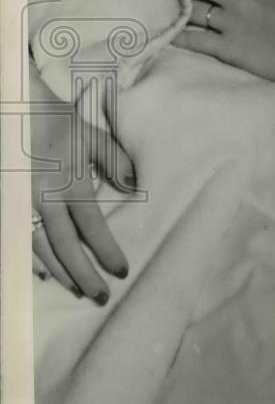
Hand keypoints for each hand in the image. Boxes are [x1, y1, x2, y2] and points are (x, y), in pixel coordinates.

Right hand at [30, 65, 132, 302]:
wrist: (11, 107)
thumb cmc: (52, 118)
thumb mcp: (88, 134)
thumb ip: (113, 160)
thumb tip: (133, 187)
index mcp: (66, 182)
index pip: (91, 227)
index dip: (106, 251)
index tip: (122, 271)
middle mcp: (42, 198)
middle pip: (65, 246)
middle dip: (84, 274)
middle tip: (102, 296)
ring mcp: (20, 203)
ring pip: (40, 249)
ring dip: (60, 272)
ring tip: (79, 289)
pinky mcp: (8, 204)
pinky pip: (19, 239)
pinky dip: (34, 259)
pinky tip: (44, 272)